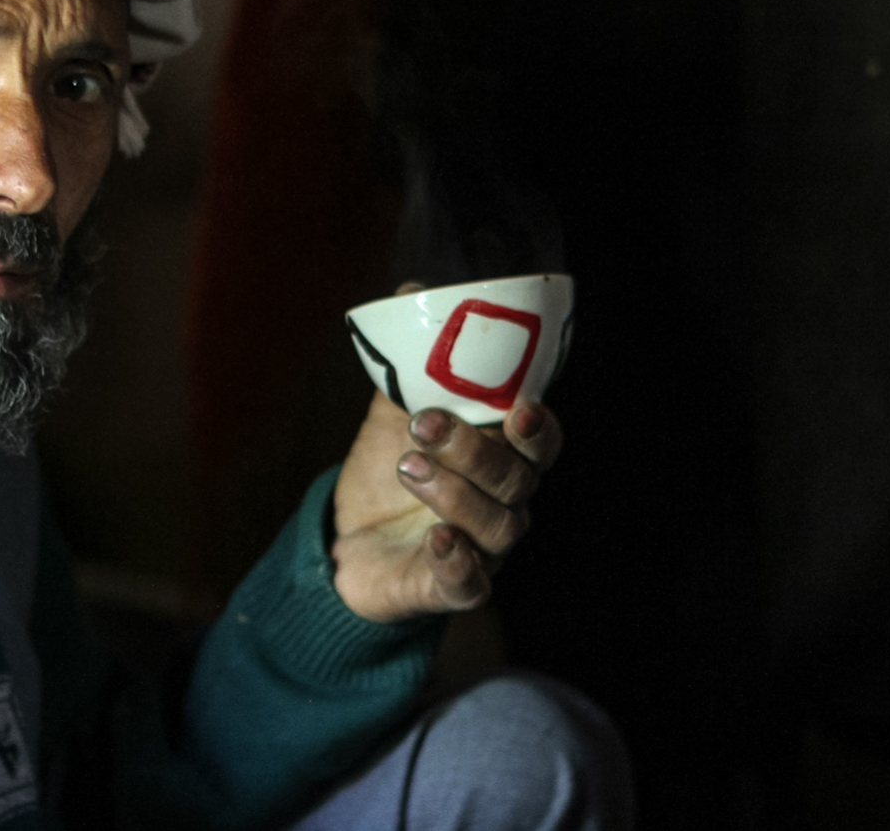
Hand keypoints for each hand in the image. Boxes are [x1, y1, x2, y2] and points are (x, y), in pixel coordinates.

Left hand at [330, 388, 563, 624]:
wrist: (349, 536)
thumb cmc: (390, 465)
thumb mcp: (394, 412)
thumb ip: (411, 369)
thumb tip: (409, 301)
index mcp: (501, 458)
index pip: (540, 445)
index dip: (538, 429)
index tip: (518, 409)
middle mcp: (503, 505)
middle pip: (516, 481)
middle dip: (473, 450)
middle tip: (424, 426)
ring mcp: (482, 550)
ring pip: (499, 527)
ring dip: (455, 494)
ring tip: (407, 466)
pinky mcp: (449, 589)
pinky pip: (471, 586)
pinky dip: (458, 563)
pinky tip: (437, 539)